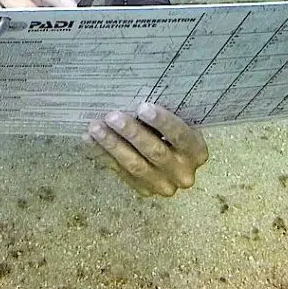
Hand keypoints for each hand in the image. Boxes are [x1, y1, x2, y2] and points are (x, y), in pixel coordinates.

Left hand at [86, 102, 207, 196]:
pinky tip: (90, 141)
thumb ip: (165, 115)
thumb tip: (136, 97)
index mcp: (197, 151)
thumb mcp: (180, 121)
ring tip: (95, 128)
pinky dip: (104, 155)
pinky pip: (121, 173)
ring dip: (113, 145)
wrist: (176, 161)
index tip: (143, 107)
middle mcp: (183, 173)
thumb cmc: (175, 130)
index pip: (180, 136)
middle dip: (132, 133)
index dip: (162, 122)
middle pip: (155, 152)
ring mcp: (164, 186)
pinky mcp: (145, 191)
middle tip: (112, 116)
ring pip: (135, 166)